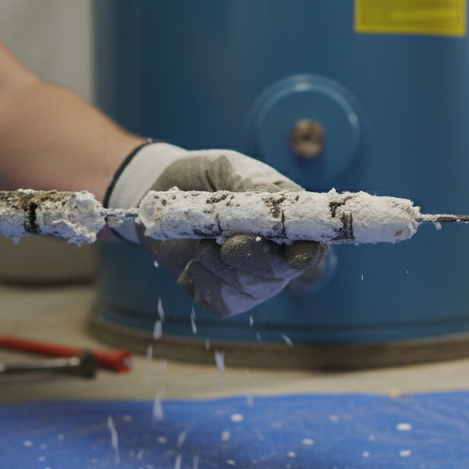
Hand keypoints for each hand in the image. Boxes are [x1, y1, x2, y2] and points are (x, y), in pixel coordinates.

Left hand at [106, 143, 326, 316]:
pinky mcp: (222, 296)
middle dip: (252, 259)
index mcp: (288, 223)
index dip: (307, 254)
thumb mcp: (227, 169)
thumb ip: (252, 186)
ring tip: (202, 240)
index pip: (312, 247)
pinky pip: (221, 300)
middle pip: (279, 275)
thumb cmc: (201, 177)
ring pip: (249, 290)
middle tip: (226, 241)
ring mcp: (251, 281)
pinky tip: (195, 259)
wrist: (156, 195)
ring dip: (220, 266)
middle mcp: (277, 257)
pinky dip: (203, 279)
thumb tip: (272, 203)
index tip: (293, 254)